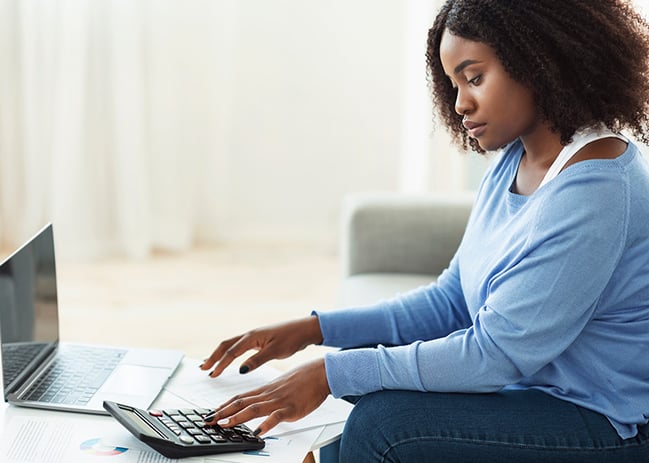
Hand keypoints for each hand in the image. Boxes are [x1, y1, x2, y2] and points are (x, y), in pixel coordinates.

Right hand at [200, 316, 323, 377]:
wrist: (304, 330)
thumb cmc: (292, 338)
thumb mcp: (275, 351)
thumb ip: (256, 360)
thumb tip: (240, 370)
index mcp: (252, 337)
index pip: (231, 351)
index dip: (220, 364)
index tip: (212, 374)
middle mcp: (250, 335)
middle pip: (226, 345)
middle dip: (213, 357)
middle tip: (203, 368)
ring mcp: (254, 337)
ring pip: (231, 345)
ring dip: (219, 354)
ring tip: (209, 365)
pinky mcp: (258, 340)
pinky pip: (239, 347)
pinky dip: (229, 353)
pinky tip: (228, 360)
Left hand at [203, 359, 329, 435]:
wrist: (320, 373)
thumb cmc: (303, 380)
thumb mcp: (281, 386)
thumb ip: (268, 396)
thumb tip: (258, 404)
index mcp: (265, 390)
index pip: (239, 397)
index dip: (223, 406)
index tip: (211, 413)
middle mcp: (268, 395)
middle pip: (241, 403)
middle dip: (222, 412)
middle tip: (207, 421)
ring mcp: (279, 401)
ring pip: (254, 408)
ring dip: (237, 417)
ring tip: (224, 424)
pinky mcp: (291, 408)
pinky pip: (276, 417)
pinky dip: (266, 425)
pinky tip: (258, 432)